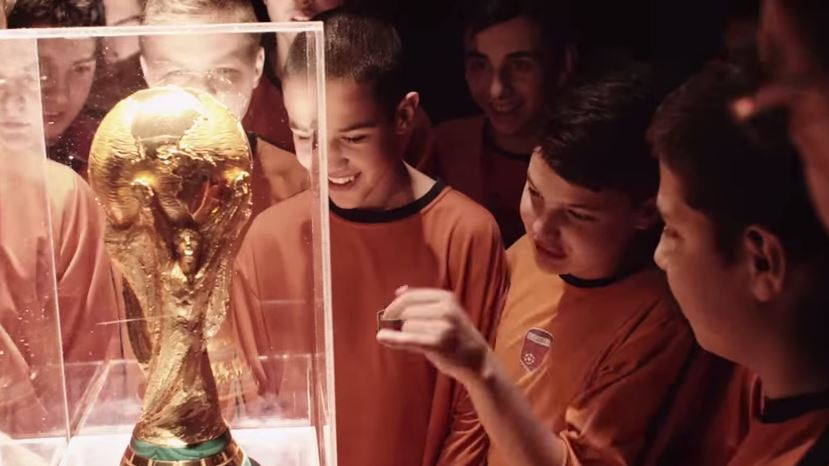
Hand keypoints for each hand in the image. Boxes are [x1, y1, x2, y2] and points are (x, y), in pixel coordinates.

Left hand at [376, 287, 492, 385]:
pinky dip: (393, 339)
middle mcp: (446, 309)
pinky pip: (408, 338)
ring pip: (406, 326)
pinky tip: (381, 338)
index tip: (387, 314)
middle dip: (404, 323)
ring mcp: (443, 326)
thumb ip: (423, 301)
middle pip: (406, 312)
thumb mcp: (447, 311)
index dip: (395, 306)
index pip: (409, 297)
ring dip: (409, 335)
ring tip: (426, 342)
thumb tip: (399, 290)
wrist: (478, 360)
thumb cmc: (457, 335)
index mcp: (446, 297)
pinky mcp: (438, 343)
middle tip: (417, 334)